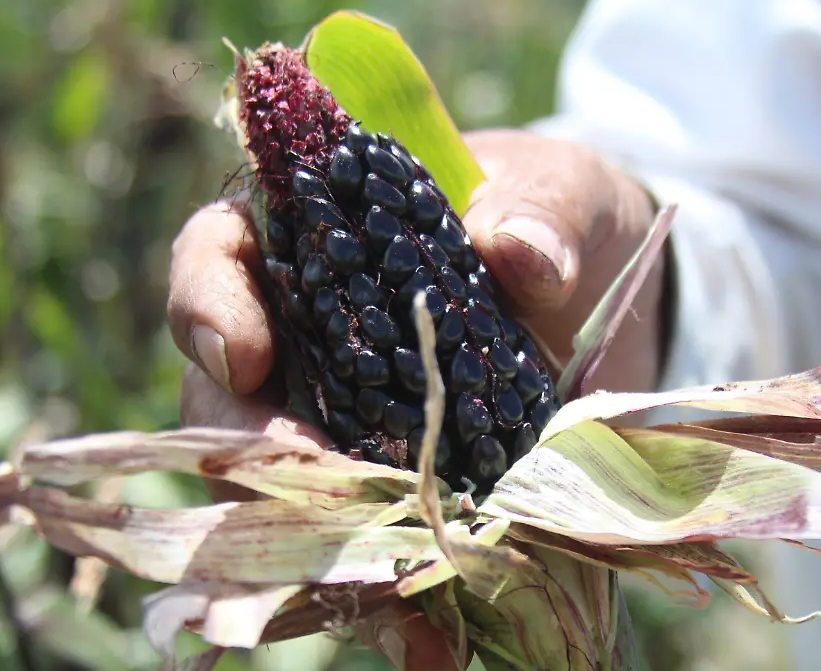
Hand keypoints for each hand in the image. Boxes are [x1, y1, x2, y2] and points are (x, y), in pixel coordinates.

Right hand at [165, 130, 662, 668]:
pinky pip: (364, 540)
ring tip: (393, 610)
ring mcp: (342, 415)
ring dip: (323, 552)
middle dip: (256, 454)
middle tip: (320, 491)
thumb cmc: (562, 217)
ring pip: (284, 490)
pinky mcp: (396, 478)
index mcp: (315, 234)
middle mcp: (304, 333)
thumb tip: (520, 255)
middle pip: (228, 395)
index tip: (247, 355)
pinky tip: (432, 637)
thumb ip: (542, 211)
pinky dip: (389, 591)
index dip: (210, 304)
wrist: (610, 291)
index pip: (220, 254)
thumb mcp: (564, 194)